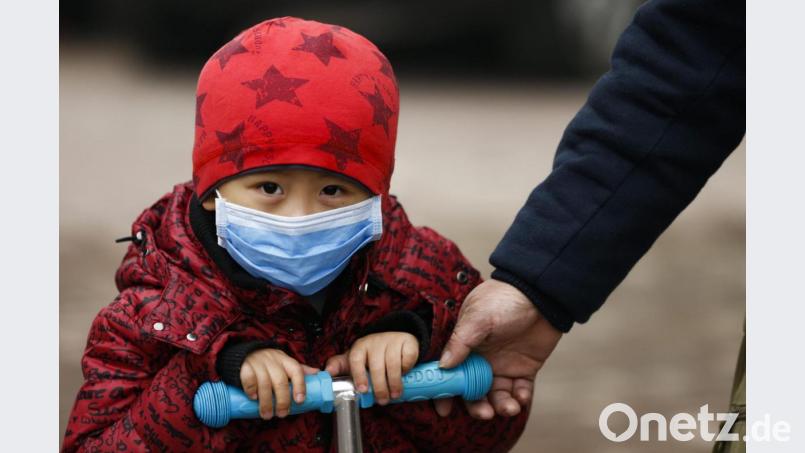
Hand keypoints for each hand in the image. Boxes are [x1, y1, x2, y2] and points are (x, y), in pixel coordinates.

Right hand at [240, 348, 319, 418]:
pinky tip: (254, 398)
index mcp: (286, 361)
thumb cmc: (270, 362)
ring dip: (266, 402)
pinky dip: (251, 390)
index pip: (296, 371)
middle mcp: (273, 361)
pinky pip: (249, 379)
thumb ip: (299, 370)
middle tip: (282, 414)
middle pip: (280, 381)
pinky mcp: (244, 367)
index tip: (300, 401)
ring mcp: (258, 363)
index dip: (300, 386)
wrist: (247, 353)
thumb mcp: (285, 363)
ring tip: (267, 414)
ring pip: (264, 383)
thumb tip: (318, 373)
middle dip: (282, 400)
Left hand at [324, 332, 418, 404]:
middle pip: (376, 366)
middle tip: (383, 400)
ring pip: (393, 364)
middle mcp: (375, 342)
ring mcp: (392, 340)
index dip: (358, 375)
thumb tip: (326, 372)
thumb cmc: (372, 354)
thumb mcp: (356, 359)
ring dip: (394, 383)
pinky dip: (406, 369)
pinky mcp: (407, 341)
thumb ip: (340, 365)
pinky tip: (404, 375)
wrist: (395, 339)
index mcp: (360, 347)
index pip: (356, 359)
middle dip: (379, 387)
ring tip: (394, 395)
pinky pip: (407, 358)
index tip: (362, 390)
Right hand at [435, 279, 561, 418]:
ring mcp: (503, 365)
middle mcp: (481, 359)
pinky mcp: (524, 369)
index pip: (449, 373)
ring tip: (509, 408)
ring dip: (500, 406)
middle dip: (477, 405)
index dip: (445, 391)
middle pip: (473, 391)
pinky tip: (521, 397)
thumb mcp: (478, 318)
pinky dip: (520, 398)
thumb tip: (443, 365)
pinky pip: (520, 391)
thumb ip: (460, 342)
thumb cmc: (504, 299)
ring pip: (497, 395)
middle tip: (485, 413)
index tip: (444, 409)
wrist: (541, 294)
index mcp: (465, 346)